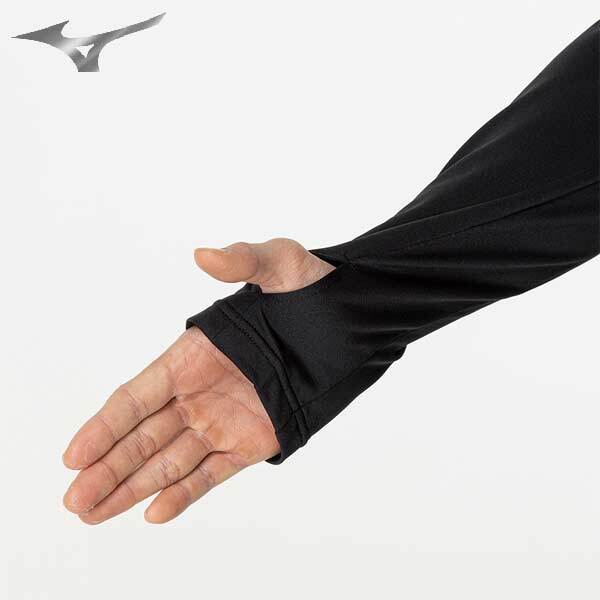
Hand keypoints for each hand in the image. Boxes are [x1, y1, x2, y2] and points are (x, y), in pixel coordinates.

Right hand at [63, 238, 333, 523]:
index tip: (73, 455)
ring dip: (132, 488)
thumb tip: (204, 254)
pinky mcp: (252, 442)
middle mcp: (198, 392)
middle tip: (72, 501)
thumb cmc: (311, 289)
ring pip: (169, 461)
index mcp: (192, 355)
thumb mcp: (280, 264)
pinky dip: (184, 493)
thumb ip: (242, 260)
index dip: (103, 426)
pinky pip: (213, 473)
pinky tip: (155, 512)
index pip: (136, 396)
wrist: (352, 323)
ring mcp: (223, 420)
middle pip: (142, 436)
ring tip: (93, 513)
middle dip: (106, 468)